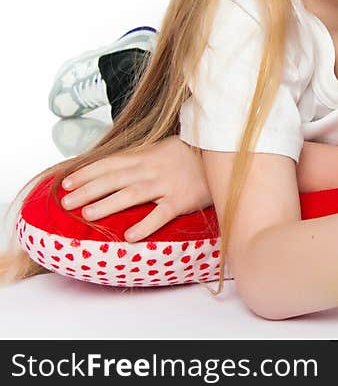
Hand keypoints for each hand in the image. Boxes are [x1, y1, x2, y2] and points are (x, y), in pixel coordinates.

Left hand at [59, 136, 212, 241]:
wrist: (223, 156)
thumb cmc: (189, 155)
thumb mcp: (162, 149)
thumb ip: (139, 158)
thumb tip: (110, 168)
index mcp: (146, 155)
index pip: (110, 163)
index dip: (86, 173)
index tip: (66, 183)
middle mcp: (153, 169)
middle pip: (115, 179)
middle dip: (88, 190)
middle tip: (66, 203)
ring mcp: (167, 184)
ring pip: (132, 194)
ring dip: (108, 204)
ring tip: (87, 215)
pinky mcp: (182, 200)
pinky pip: (161, 214)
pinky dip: (145, 225)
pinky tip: (129, 236)